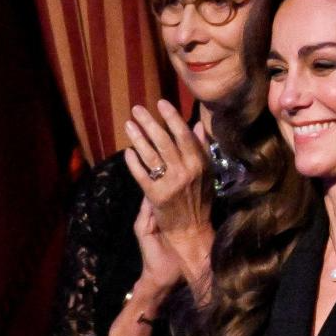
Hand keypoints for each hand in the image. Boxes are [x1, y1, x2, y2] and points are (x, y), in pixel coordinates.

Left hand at [124, 100, 215, 283]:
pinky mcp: (156, 197)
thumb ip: (201, 149)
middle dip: (150, 123)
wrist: (191, 232)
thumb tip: (197, 125)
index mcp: (200, 165)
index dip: (172, 118)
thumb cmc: (200, 201)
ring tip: (128, 124)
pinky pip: (142, 175)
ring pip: (151, 155)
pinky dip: (134, 162)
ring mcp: (170, 184)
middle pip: (164, 141)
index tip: (161, 103)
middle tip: (137, 109)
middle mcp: (186, 172)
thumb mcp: (207, 173)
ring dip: (138, 138)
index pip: (184, 135)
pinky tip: (128, 152)